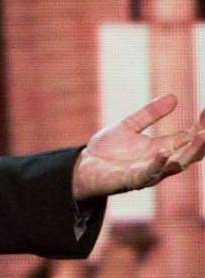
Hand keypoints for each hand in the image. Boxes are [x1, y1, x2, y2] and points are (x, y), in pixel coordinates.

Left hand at [72, 94, 204, 200]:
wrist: (84, 167)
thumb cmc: (108, 150)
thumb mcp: (129, 126)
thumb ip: (149, 114)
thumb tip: (174, 97)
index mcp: (163, 148)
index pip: (189, 137)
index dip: (201, 125)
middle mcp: (161, 162)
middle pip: (190, 153)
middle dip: (203, 141)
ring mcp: (149, 173)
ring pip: (177, 165)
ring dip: (191, 152)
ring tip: (204, 136)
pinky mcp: (133, 180)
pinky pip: (149, 173)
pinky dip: (158, 163)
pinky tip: (165, 152)